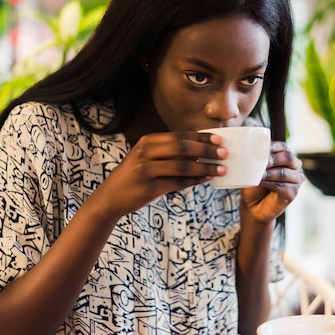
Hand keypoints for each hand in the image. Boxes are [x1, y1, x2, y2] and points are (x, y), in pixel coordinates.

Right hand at [103, 131, 226, 214]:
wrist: (109, 198)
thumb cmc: (134, 177)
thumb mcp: (146, 158)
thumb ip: (168, 153)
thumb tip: (200, 151)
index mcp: (147, 141)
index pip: (179, 135)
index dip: (201, 137)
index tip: (219, 138)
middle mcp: (145, 152)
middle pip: (182, 147)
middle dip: (206, 150)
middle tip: (225, 153)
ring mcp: (146, 170)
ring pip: (183, 166)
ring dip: (205, 167)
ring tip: (222, 169)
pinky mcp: (149, 188)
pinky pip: (178, 183)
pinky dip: (195, 181)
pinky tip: (206, 180)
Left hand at [240, 141, 303, 222]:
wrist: (252, 205)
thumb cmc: (253, 184)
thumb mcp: (253, 169)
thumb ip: (256, 160)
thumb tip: (252, 151)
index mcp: (284, 156)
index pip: (282, 147)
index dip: (272, 147)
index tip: (259, 149)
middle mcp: (294, 166)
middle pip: (288, 157)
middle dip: (273, 159)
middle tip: (261, 163)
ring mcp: (295, 180)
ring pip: (285, 173)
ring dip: (270, 174)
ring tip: (258, 176)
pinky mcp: (293, 193)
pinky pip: (284, 186)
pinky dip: (271, 184)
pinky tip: (262, 184)